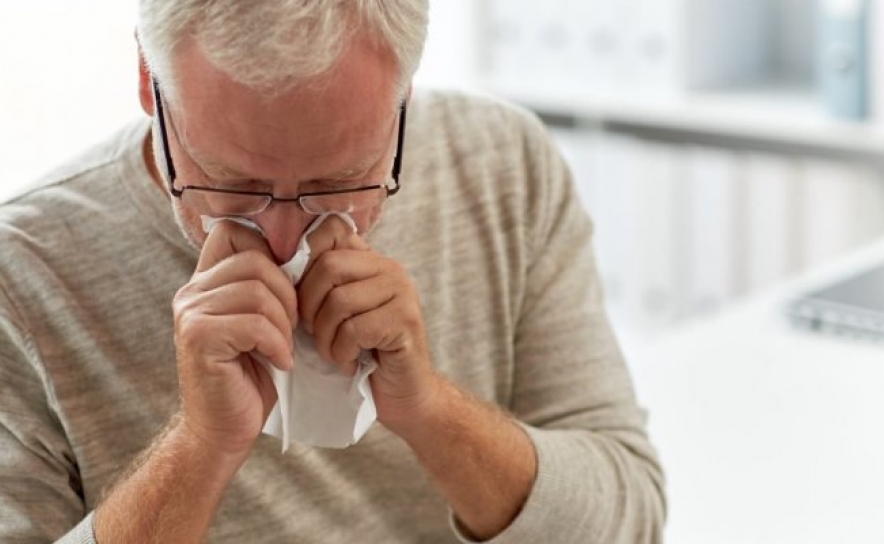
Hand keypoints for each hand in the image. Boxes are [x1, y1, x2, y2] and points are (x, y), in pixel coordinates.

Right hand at [172, 220, 295, 455]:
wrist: (224, 429)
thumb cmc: (251, 376)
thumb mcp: (262, 322)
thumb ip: (267, 288)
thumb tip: (305, 253)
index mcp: (205, 282)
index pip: (233, 231)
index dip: (268, 251)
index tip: (286, 289)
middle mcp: (191, 292)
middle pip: (255, 261)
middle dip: (287, 295)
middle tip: (292, 329)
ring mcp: (191, 313)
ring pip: (258, 292)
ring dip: (284, 324)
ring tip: (282, 348)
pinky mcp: (199, 338)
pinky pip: (255, 324)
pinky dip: (277, 344)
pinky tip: (278, 362)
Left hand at [297, 216, 438, 431]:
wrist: (400, 393)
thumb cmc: (359, 353)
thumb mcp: (333, 313)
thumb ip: (317, 285)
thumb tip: (276, 265)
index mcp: (370, 260)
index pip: (331, 230)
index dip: (305, 260)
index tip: (300, 297)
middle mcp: (390, 269)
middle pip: (329, 267)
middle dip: (309, 306)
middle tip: (315, 333)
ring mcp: (402, 293)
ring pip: (340, 301)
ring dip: (325, 336)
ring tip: (335, 351)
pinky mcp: (406, 321)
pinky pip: (355, 329)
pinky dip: (342, 352)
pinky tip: (351, 361)